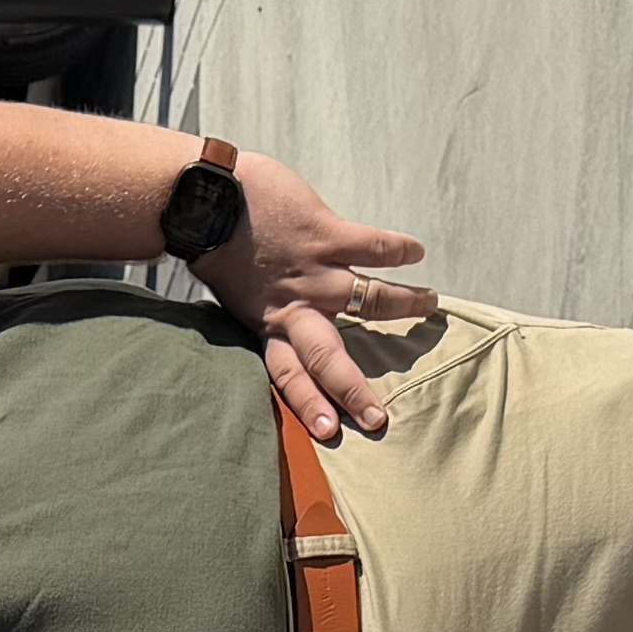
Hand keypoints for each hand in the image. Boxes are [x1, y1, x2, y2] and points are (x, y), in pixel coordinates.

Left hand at [193, 152, 440, 439]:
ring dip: (404, 303)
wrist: (202, 199)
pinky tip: (417, 252)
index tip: (331, 432)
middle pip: (328, 358)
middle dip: (354, 390)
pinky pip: (371, 246)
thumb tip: (281, 312)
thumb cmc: (213, 241)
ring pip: (367, 299)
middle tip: (378, 418)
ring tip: (430, 305)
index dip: (310, 404)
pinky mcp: (325, 233)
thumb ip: (262, 306)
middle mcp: (293, 307)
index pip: (290, 376)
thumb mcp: (233, 290)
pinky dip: (398, 249)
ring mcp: (313, 271)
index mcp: (268, 325)